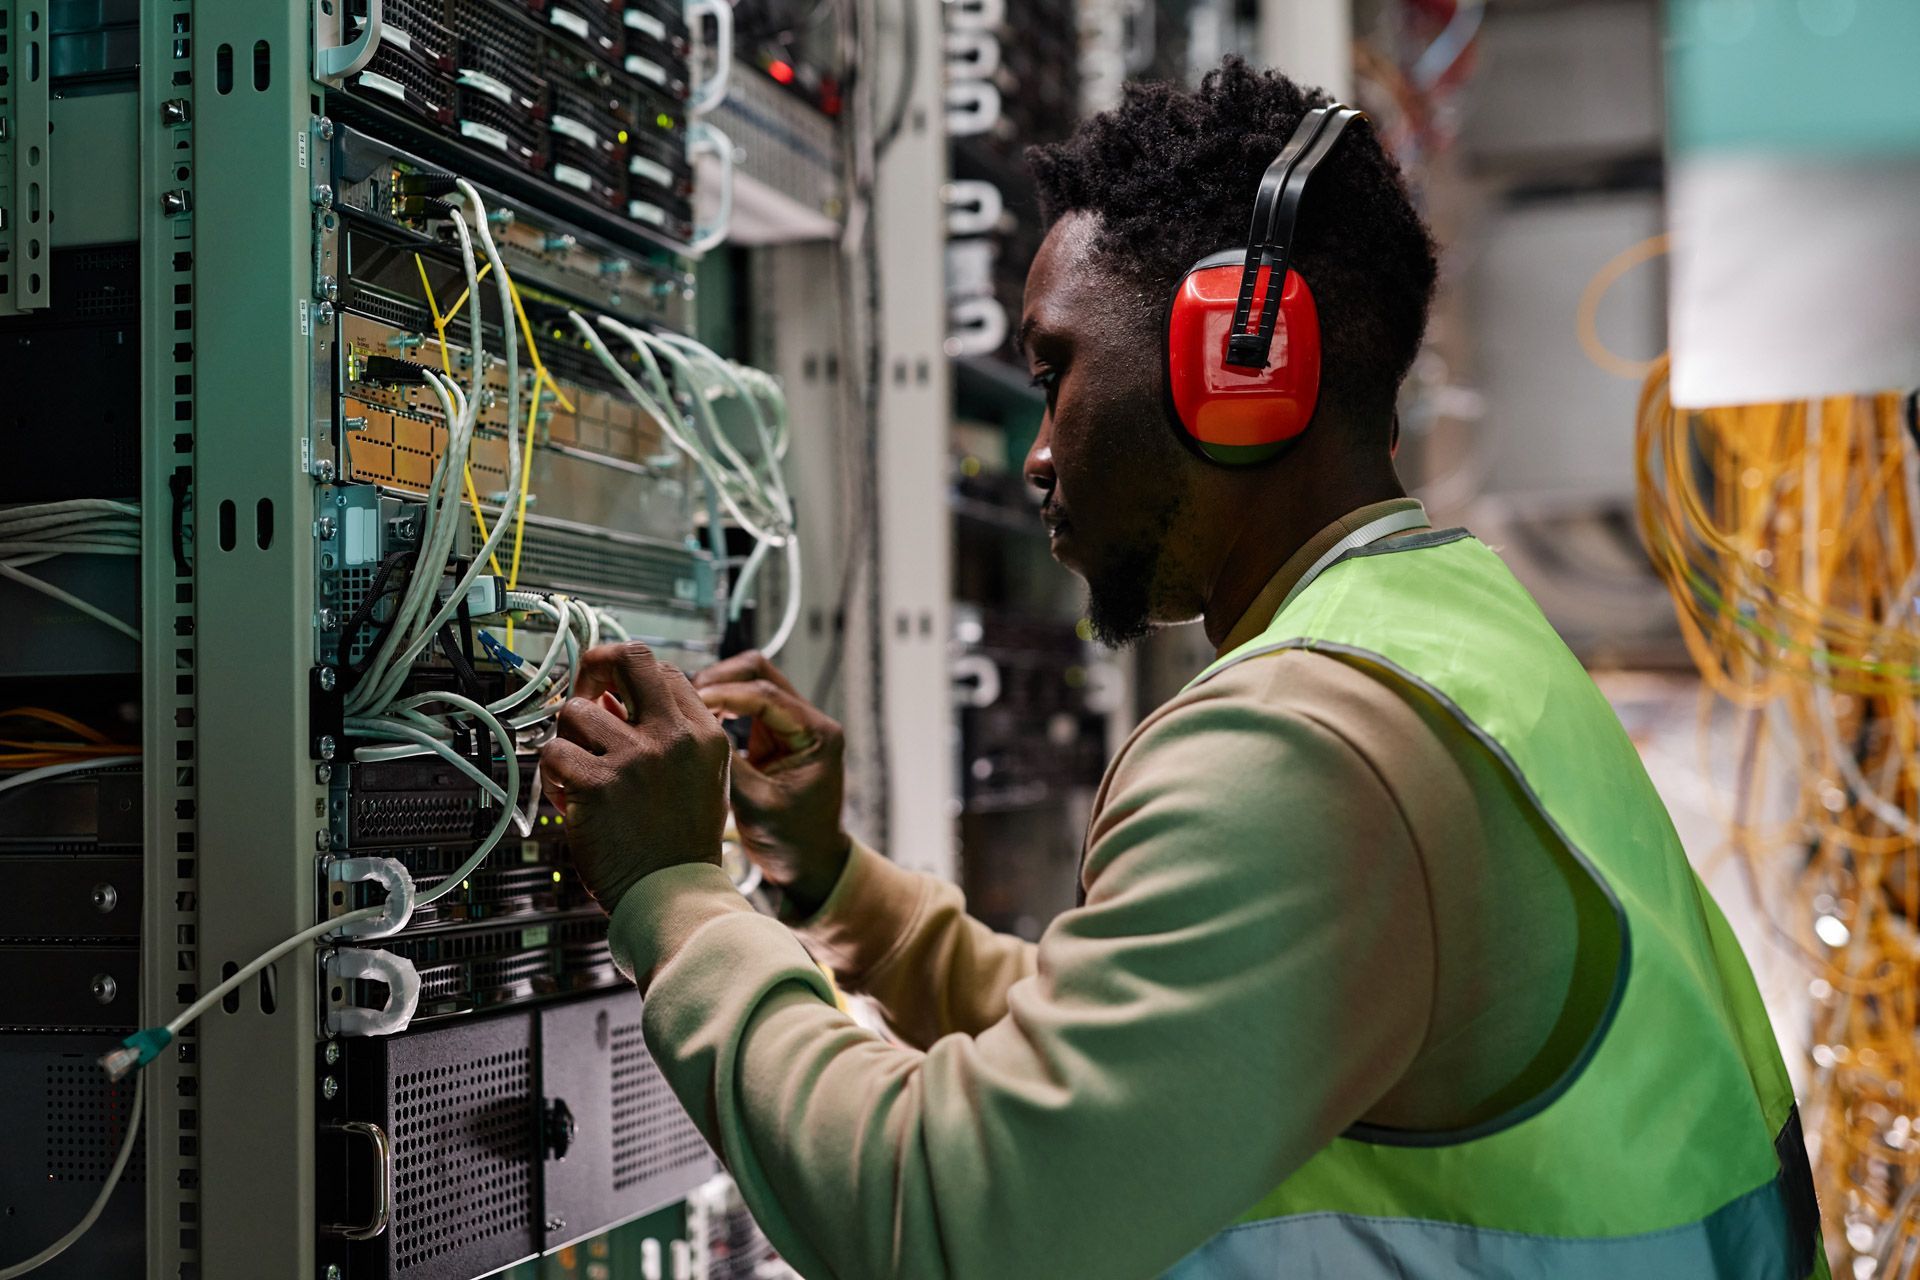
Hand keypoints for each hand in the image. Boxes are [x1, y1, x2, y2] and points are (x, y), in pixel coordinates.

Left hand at [539, 643, 730, 913]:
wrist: (674, 894)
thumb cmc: (681, 846)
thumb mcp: (702, 780)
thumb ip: (672, 736)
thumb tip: (616, 702)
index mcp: (704, 735)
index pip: (664, 672)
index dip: (633, 681)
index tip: (617, 699)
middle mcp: (672, 737)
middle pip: (628, 659)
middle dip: (597, 665)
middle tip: (587, 692)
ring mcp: (635, 757)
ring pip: (574, 710)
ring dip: (568, 740)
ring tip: (578, 771)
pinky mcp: (597, 783)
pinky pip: (552, 751)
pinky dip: (551, 775)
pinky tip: (568, 796)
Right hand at [691, 651, 849, 915]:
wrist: (809, 863)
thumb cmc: (792, 842)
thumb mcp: (755, 803)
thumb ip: (725, 763)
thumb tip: (688, 731)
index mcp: (817, 734)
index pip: (765, 693)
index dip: (723, 694)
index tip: (688, 704)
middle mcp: (808, 721)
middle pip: (758, 672)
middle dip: (718, 680)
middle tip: (682, 701)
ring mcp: (790, 724)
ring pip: (748, 682)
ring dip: (716, 691)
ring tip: (683, 710)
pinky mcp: (772, 734)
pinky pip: (743, 704)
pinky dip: (718, 707)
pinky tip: (694, 722)